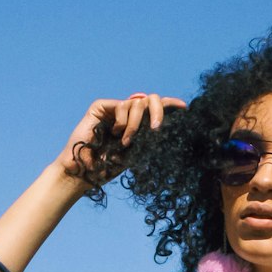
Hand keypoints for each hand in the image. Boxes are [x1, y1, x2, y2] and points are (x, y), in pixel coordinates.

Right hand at [56, 94, 185, 187]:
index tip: (184, 108)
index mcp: (138, 124)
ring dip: (135, 125)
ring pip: (136, 103)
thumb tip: (167, 124)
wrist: (86, 171)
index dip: (170, 103)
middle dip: (157, 111)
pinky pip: (122, 105)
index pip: (156, 108)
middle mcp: (127, 114)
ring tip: (125, 142)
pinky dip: (123, 121)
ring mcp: (113, 108)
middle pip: (150, 99)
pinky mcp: (100, 106)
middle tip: (157, 128)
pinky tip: (116, 133)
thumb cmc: (110, 166)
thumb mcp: (137, 151)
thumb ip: (149, 136)